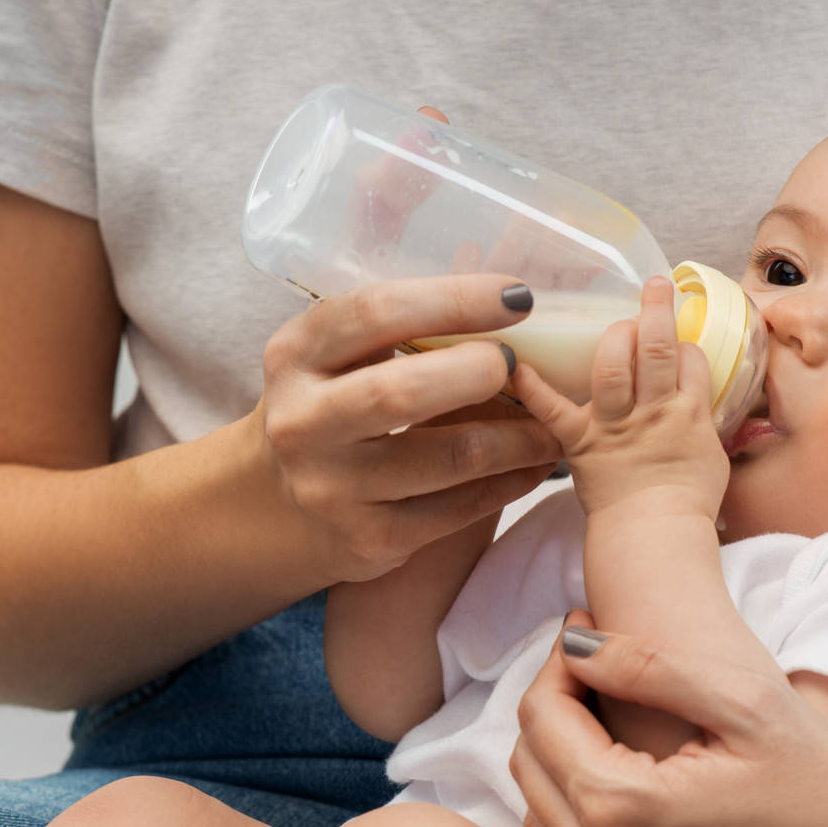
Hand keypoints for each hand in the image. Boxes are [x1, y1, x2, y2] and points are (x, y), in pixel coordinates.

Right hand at [253, 273, 559, 581]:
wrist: (274, 506)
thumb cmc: (327, 406)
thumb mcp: (333, 355)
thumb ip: (397, 321)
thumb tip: (504, 286)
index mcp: (296, 356)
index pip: (374, 314)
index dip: (453, 300)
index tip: (517, 296)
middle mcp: (304, 423)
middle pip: (402, 392)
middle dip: (479, 372)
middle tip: (522, 366)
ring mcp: (335, 488)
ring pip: (448, 460)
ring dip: (516, 438)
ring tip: (553, 423)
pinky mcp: (370, 540)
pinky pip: (458, 510)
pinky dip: (509, 483)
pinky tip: (533, 465)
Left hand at [510, 276, 727, 518]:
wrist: (655, 540)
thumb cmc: (687, 505)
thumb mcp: (713, 458)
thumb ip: (705, 424)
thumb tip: (701, 403)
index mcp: (689, 414)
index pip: (692, 359)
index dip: (686, 342)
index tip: (678, 339)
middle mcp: (653, 412)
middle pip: (657, 348)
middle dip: (656, 310)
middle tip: (655, 286)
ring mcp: (614, 425)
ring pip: (613, 366)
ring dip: (614, 334)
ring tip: (615, 317)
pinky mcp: (580, 443)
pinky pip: (552, 410)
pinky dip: (532, 387)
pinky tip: (514, 362)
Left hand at [511, 612, 827, 826]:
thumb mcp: (749, 704)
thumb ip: (650, 665)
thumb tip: (575, 640)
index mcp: (622, 808)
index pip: (542, 716)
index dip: (561, 664)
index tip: (591, 632)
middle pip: (530, 767)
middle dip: (556, 710)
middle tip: (599, 674)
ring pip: (542, 821)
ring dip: (562, 767)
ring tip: (612, 727)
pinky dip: (579, 824)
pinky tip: (628, 792)